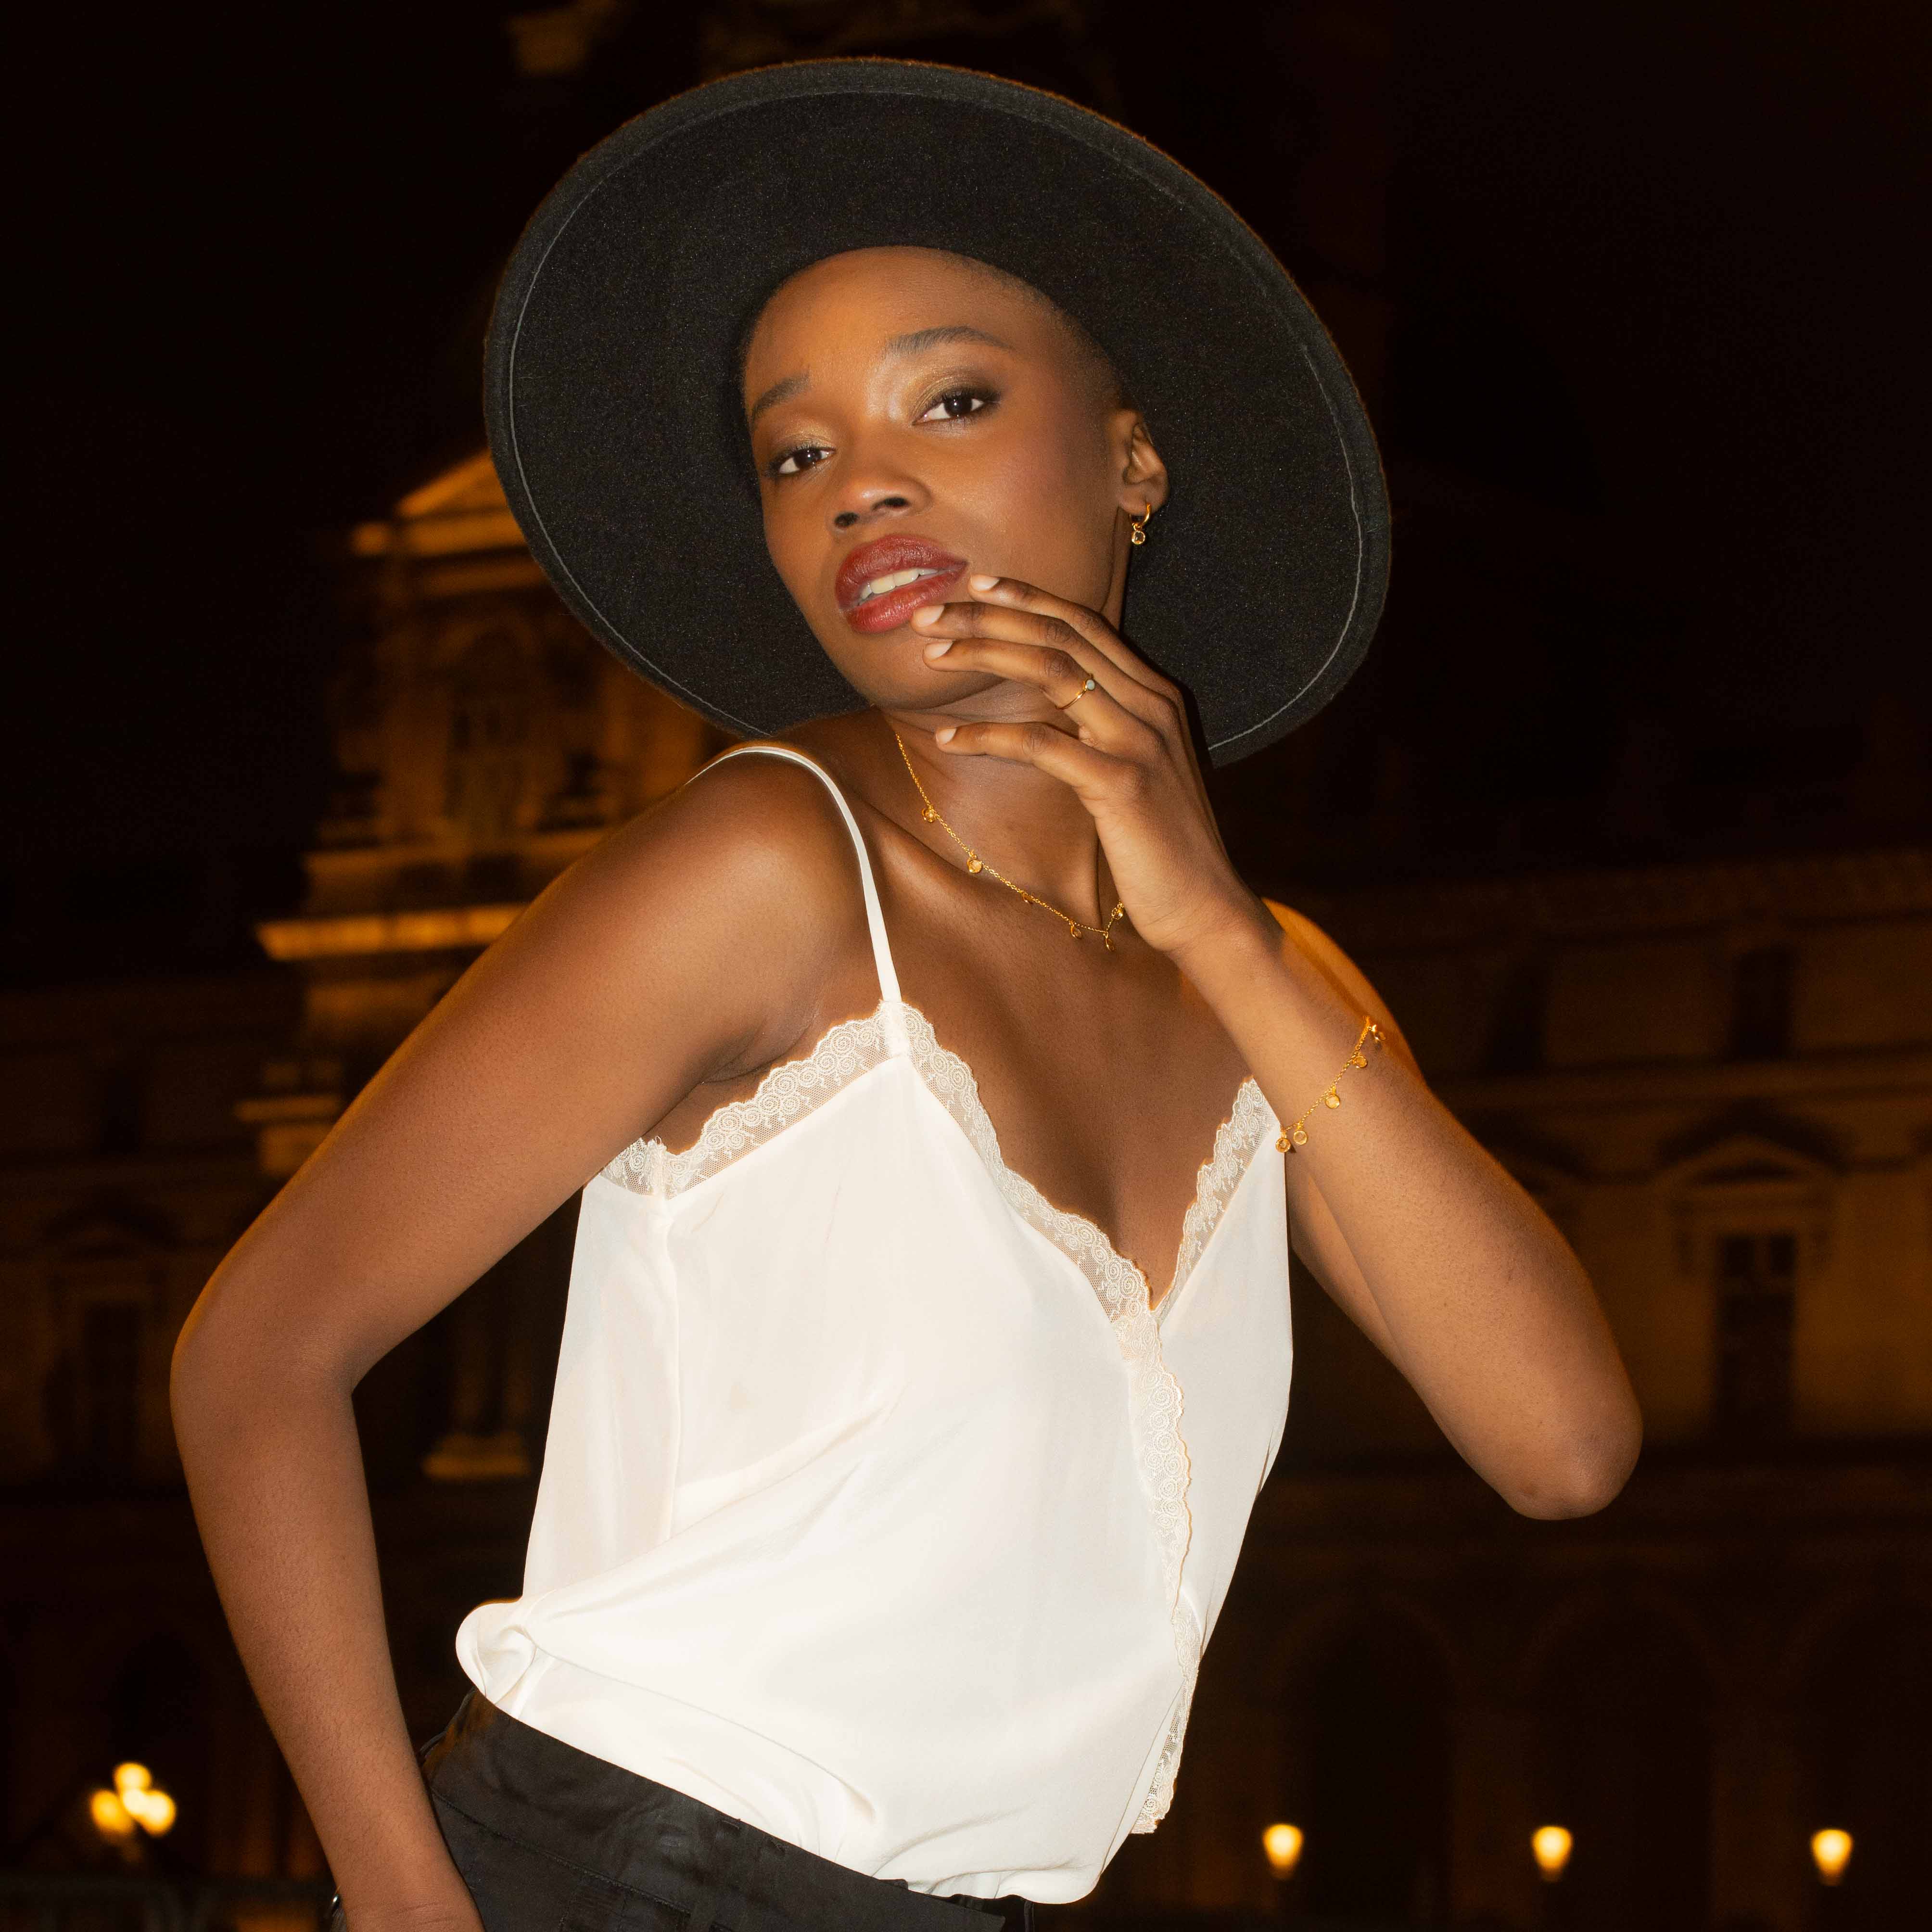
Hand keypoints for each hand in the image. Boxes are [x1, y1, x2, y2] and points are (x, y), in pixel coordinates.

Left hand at [910, 574, 1258, 957]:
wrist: (1203, 906)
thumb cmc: (1157, 845)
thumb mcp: (1133, 769)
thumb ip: (1102, 728)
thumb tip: (1048, 706)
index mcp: (1155, 694)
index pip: (1085, 623)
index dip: (1027, 598)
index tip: (975, 584)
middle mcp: (1151, 705)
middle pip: (1062, 635)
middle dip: (989, 615)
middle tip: (928, 612)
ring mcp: (1139, 741)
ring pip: (1052, 671)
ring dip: (984, 654)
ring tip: (933, 656)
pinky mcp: (1120, 784)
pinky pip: (1040, 743)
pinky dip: (987, 735)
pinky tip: (947, 738)